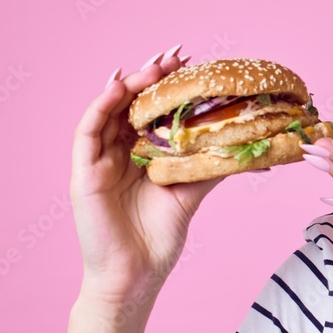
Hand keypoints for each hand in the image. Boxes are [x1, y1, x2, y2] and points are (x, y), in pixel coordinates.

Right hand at [70, 47, 268, 305]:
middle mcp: (118, 152)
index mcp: (141, 154)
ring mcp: (99, 160)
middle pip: (131, 103)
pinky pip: (87, 131)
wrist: (135, 276)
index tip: (191, 63)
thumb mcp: (190, 192)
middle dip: (151, 76)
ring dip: (130, 84)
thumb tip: (249, 149)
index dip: (167, 85)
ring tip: (154, 66)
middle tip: (174, 56)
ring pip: (109, 110)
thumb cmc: (159, 238)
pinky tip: (118, 86)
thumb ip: (209, 166)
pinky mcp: (82, 172)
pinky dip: (101, 105)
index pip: (152, 110)